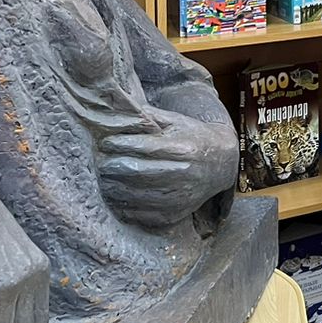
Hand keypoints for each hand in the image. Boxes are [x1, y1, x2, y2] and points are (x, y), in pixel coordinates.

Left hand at [97, 108, 236, 227]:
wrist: (220, 165)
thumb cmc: (192, 138)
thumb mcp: (176, 121)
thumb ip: (149, 115)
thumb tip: (118, 107)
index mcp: (184, 149)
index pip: (143, 148)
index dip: (119, 145)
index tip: (105, 143)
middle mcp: (184, 175)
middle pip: (135, 172)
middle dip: (112, 166)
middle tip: (100, 161)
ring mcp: (179, 198)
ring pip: (134, 195)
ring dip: (113, 186)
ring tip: (105, 178)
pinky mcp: (173, 215)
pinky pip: (140, 214)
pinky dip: (124, 206)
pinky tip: (117, 195)